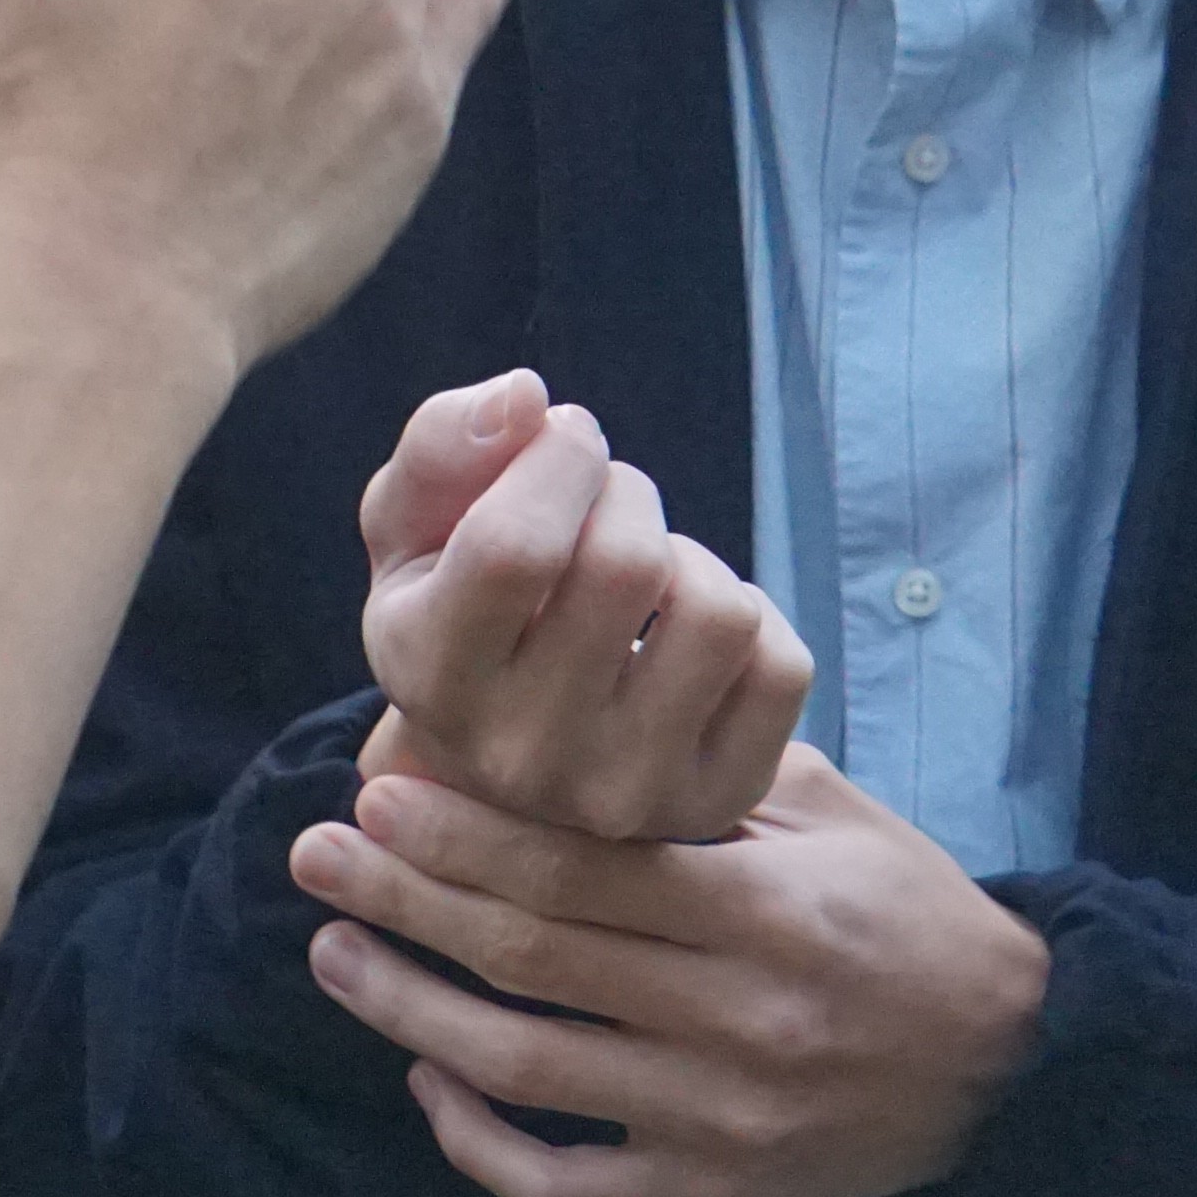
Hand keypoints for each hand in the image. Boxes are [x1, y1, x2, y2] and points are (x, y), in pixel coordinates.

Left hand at [292, 747, 1046, 1196]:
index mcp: (766, 911)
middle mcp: (735, 1017)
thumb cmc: (913, 915)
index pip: (584, 870)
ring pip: (528, 1072)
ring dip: (410, 1014)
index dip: (469, 833)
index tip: (378, 794)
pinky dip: (481, 1144)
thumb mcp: (838, 818)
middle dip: (409, 900)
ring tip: (334, 954)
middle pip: (535, 958)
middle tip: (318, 855)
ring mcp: (718, 1116)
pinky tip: (428, 1084)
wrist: (1011, 1063)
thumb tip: (583, 716)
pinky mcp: (712, 1188)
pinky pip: (568, 1186)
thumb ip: (716, 778)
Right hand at [353, 372, 813, 844]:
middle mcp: (522, 754)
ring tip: (647, 578)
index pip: (514, 546)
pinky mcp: (713, 798)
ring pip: (719, 612)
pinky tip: (688, 636)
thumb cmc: (461, 605)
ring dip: (691, 558)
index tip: (565, 443)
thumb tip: (528, 399)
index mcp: (428, 676)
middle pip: (626, 563)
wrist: (505, 752)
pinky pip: (782, 665)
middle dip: (626, 495)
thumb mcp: (414, 523)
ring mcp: (624, 792)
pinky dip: (751, 615)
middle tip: (600, 513)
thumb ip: (444, 444)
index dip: (560, 459)